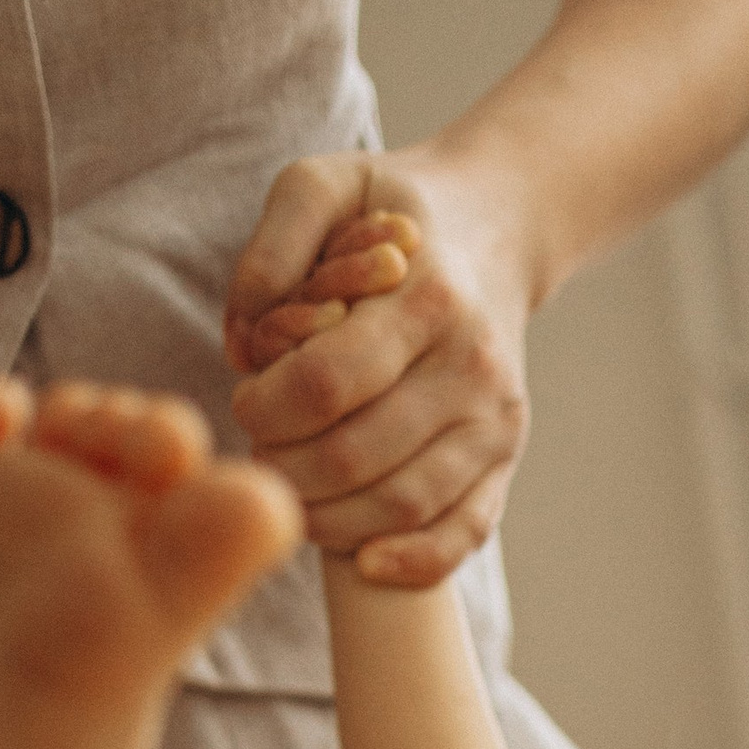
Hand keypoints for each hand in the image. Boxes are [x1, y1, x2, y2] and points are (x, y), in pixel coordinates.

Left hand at [224, 150, 530, 585]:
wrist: (496, 226)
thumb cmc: (391, 212)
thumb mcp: (324, 185)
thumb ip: (271, 245)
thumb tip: (241, 341)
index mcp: (428, 297)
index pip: (328, 383)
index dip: (267, 408)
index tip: (243, 401)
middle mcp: (473, 366)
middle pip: (357, 457)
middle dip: (286, 469)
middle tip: (259, 452)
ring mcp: (498, 419)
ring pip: (403, 505)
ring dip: (330, 519)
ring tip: (291, 492)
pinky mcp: (507, 456)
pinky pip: (464, 531)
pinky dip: (413, 561)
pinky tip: (363, 562)